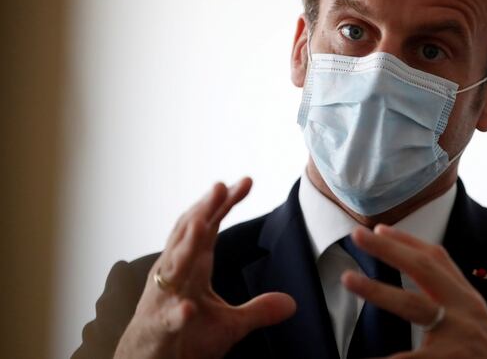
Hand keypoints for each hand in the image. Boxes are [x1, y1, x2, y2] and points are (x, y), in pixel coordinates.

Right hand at [114, 178, 296, 358]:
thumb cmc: (185, 339)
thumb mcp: (230, 325)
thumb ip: (259, 310)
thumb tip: (291, 303)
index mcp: (192, 268)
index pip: (209, 228)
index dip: (224, 204)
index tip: (245, 182)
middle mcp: (175, 276)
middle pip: (189, 236)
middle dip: (203, 210)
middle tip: (220, 186)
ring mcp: (164, 300)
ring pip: (173, 268)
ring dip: (185, 246)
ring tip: (200, 223)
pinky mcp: (160, 329)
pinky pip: (169, 319)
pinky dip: (178, 312)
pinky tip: (189, 308)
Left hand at [341, 224, 486, 358]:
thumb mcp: (477, 321)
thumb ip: (452, 303)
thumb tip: (423, 290)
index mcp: (468, 299)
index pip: (438, 259)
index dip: (408, 241)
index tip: (380, 229)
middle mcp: (464, 311)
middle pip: (423, 269)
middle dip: (389, 249)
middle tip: (357, 234)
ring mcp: (457, 336)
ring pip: (413, 305)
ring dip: (377, 289)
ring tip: (348, 279)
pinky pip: (407, 358)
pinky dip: (383, 358)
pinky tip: (360, 357)